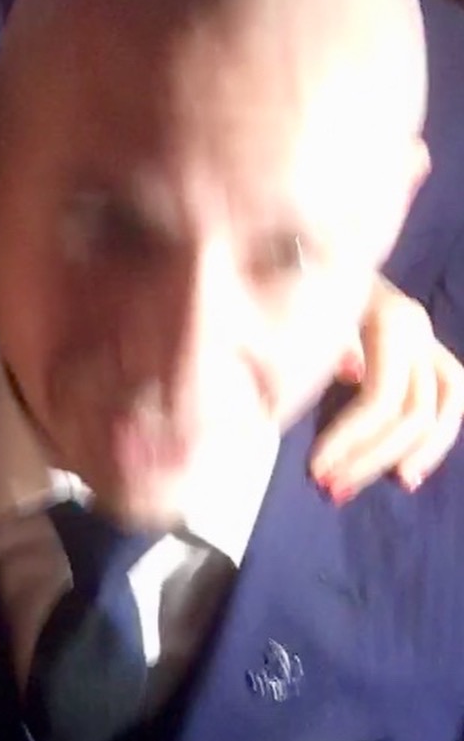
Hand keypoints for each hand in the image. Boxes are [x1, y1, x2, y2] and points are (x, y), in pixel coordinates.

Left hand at [309, 277, 463, 501]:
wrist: (306, 251)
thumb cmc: (292, 288)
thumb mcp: (296, 315)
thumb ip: (319, 349)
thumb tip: (341, 379)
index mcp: (383, 316)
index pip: (380, 394)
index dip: (351, 438)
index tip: (315, 469)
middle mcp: (416, 326)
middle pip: (410, 409)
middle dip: (369, 456)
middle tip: (328, 488)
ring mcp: (429, 339)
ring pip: (439, 410)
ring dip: (403, 457)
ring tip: (363, 489)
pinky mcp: (433, 354)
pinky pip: (451, 401)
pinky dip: (435, 442)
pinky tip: (407, 476)